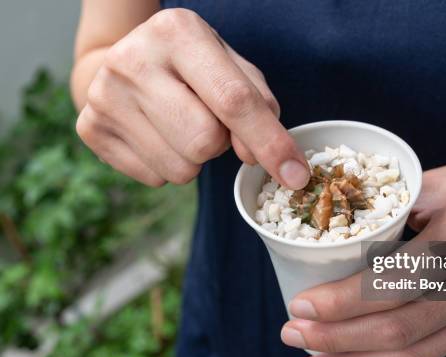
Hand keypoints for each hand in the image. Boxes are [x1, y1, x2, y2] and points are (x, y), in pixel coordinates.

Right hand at [76, 8, 309, 187]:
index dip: (270, 144)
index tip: (296, 176)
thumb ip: (258, 106)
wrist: (125, 62)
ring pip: (181, 168)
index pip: (234, 100)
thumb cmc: (193, 68)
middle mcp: (133, 59)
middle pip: (204, 142)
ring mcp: (104, 95)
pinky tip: (157, 135)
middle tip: (207, 120)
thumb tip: (255, 158)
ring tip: (180, 125)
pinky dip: (168, 165)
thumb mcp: (232, 68)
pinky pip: (155, 178)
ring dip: (194, 158)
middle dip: (220, 143)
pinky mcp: (91, 128)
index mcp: (177, 32)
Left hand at [280, 152, 445, 356]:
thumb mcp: (439, 181)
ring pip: (417, 355)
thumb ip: (388, 212)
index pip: (394, 282)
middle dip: (337, 340)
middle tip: (292, 336)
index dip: (341, 302)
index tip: (300, 306)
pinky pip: (433, 352)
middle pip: (401, 330)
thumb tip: (328, 240)